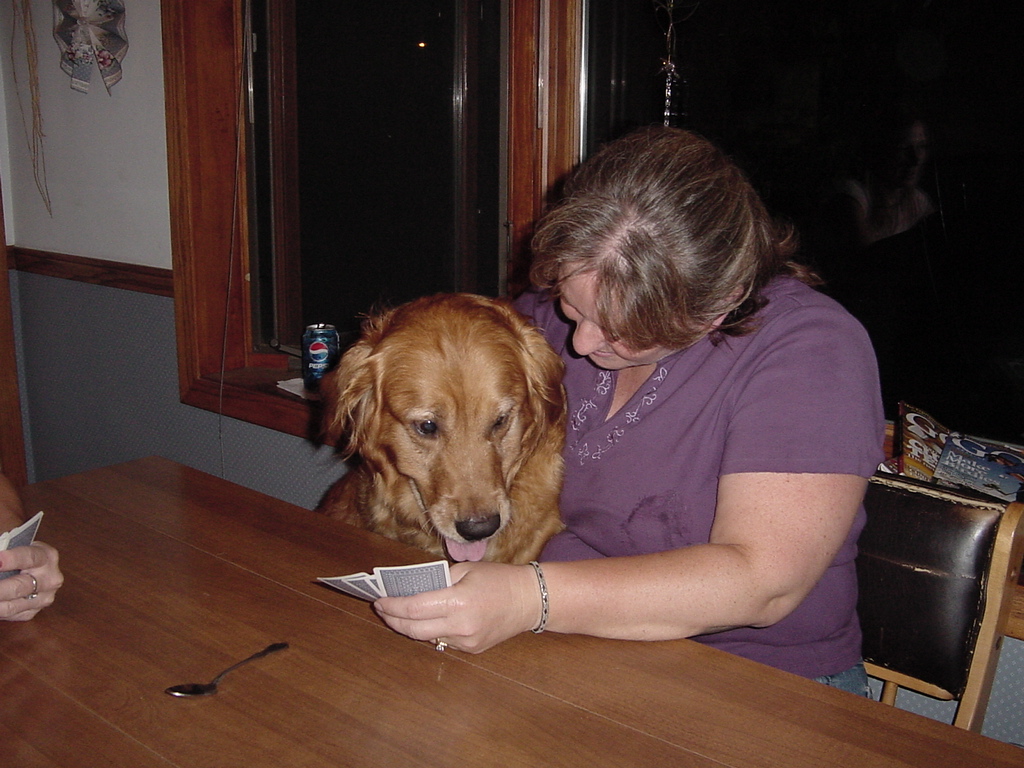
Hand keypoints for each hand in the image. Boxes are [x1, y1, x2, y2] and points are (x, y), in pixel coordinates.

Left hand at [0, 542, 62, 620]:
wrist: (30, 570)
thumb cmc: (16, 554)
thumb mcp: (12, 545)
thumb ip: (2, 547)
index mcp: (46, 556)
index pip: (29, 557)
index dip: (11, 559)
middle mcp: (50, 579)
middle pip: (19, 586)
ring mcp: (43, 598)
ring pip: (11, 606)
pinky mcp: (32, 612)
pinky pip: (8, 615)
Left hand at [374, 561, 542, 652]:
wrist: (530, 600)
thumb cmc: (499, 579)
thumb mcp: (466, 570)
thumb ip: (437, 579)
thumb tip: (410, 588)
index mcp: (458, 601)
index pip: (415, 608)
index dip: (393, 605)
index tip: (379, 599)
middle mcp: (461, 626)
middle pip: (414, 629)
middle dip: (394, 619)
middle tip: (382, 608)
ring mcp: (466, 641)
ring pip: (426, 637)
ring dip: (409, 626)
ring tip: (398, 614)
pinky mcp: (472, 649)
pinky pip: (443, 640)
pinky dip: (430, 630)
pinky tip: (426, 620)